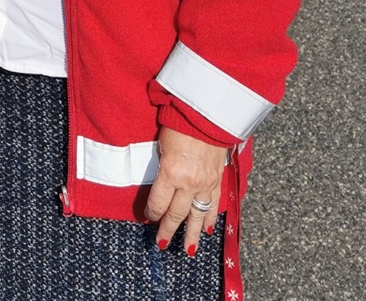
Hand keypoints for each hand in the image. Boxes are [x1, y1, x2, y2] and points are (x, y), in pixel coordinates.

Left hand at [144, 126, 227, 256]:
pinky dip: (210, 218)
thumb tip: (158, 186)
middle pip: (176, 214)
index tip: (148, 218)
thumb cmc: (179, 125)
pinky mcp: (218, 180)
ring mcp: (205, 183)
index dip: (152, 213)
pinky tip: (208, 228)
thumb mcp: (161, 145)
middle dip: (168, 230)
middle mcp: (188, 183)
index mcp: (171, 173)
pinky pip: (213, 204)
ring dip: (191, 234)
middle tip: (161, 244)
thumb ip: (161, 168)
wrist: (207, 115)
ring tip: (188, 250)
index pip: (158, 203)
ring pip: (197, 215)